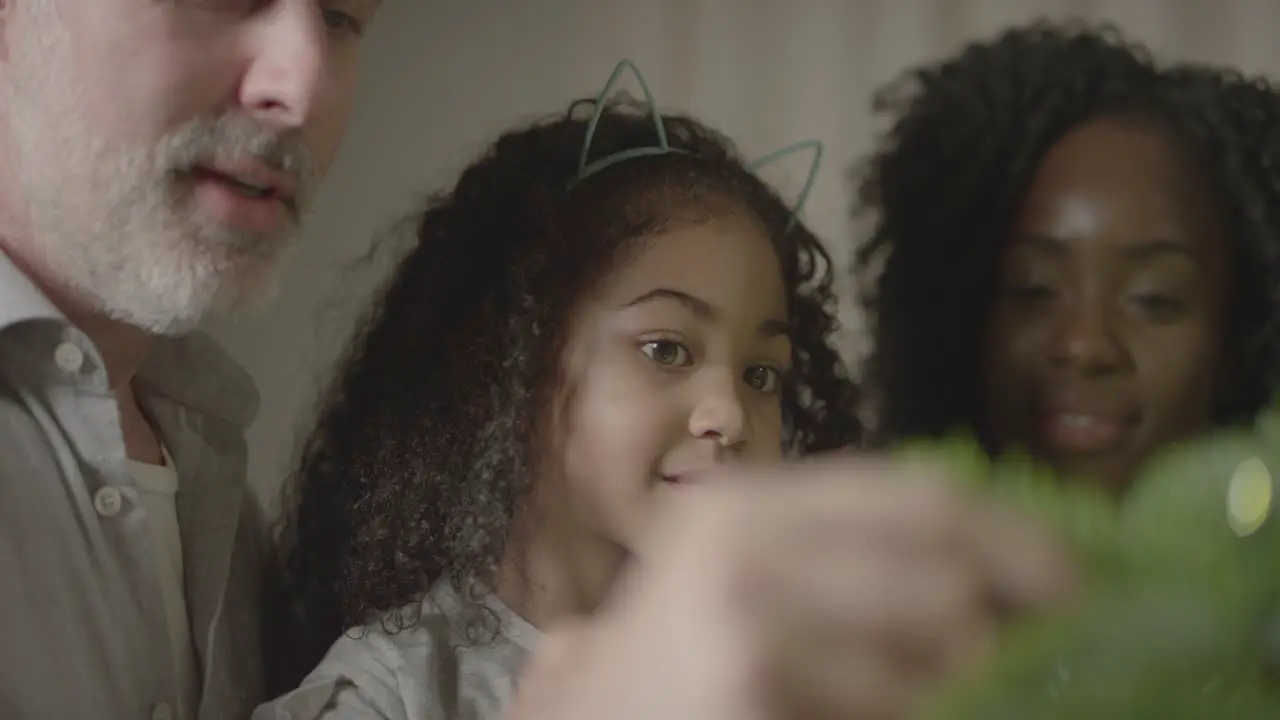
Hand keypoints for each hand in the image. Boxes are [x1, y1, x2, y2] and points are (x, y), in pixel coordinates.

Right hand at [505, 455, 1077, 719]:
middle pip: (942, 563)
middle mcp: (744, 545)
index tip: (1068, 575)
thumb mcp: (745, 578)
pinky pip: (899, 709)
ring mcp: (749, 622)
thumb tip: (989, 568)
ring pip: (939, 645)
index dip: (1011, 534)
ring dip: (959, 681)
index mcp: (747, 506)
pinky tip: (867, 716)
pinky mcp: (755, 689)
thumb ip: (843, 554)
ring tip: (917, 693)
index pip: (918, 495)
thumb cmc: (678, 663)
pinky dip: (909, 716)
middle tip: (1039, 645)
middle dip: (1007, 611)